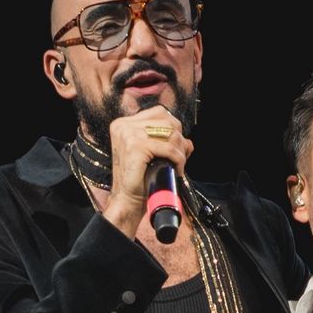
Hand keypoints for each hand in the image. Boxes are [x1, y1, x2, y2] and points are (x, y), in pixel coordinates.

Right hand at [101, 105, 193, 241]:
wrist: (127, 200)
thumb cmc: (139, 180)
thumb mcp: (153, 156)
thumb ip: (167, 143)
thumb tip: (188, 141)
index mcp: (124, 124)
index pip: (158, 113)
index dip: (173, 128)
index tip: (177, 146)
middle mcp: (124, 126)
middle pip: (166, 120)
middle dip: (179, 139)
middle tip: (180, 157)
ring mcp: (128, 134)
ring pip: (169, 133)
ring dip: (180, 150)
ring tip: (178, 164)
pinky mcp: (136, 146)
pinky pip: (168, 148)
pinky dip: (178, 159)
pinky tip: (177, 169)